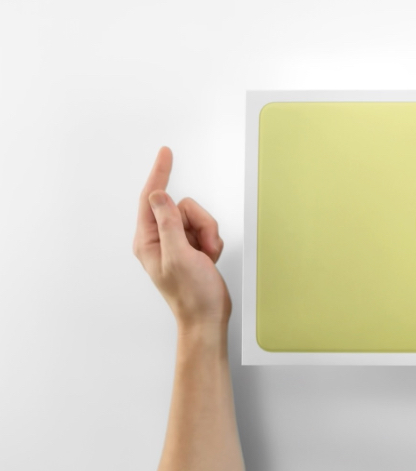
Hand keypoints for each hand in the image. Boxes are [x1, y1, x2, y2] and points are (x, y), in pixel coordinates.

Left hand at [133, 147, 230, 329]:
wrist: (208, 317)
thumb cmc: (191, 294)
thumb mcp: (179, 256)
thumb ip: (168, 223)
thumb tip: (158, 196)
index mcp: (148, 241)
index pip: (151, 199)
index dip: (160, 174)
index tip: (166, 154)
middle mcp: (159, 239)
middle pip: (182, 207)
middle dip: (200, 223)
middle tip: (202, 247)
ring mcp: (177, 244)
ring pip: (197, 217)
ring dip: (208, 234)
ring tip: (207, 256)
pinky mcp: (192, 248)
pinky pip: (207, 230)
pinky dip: (213, 242)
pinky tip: (210, 259)